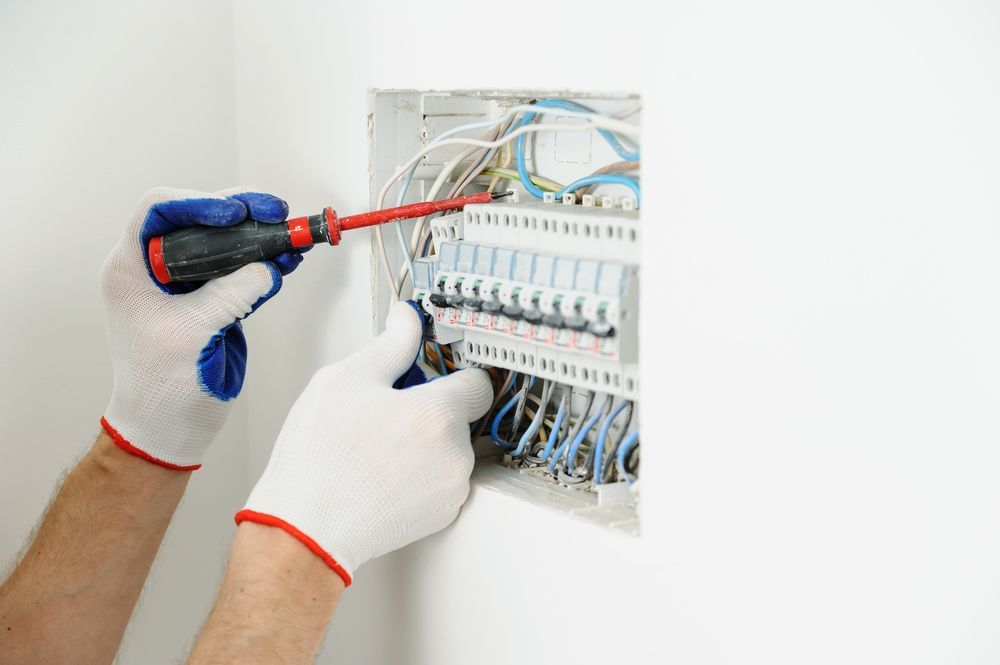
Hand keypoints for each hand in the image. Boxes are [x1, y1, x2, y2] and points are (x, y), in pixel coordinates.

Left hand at [101, 187, 300, 469]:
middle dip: (240, 214)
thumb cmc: (160, 388)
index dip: (196, 203)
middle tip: (273, 213)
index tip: (232, 215)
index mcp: (131, 270)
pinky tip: (287, 259)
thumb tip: (267, 268)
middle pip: (199, 221)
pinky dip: (266, 263)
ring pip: (224, 243)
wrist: (167, 428)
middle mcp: (157, 270)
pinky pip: (240, 270)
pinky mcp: (213, 301)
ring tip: (289, 237)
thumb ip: (229, 296)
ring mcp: (187, 285)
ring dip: (259, 237)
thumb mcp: (192, 335)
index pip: (158, 212)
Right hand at [236, 302, 493, 585]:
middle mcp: (456, 455)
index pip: (477, 381)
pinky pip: (441, 480)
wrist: (307, 529)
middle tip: (386, 413)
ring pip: (450, 449)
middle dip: (430, 410)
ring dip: (426, 443)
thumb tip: (408, 320)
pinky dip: (421, 474)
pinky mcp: (442, 516)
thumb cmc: (319, 459)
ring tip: (378, 448)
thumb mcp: (345, 380)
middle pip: (460, 416)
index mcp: (439, 415)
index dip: (453, 373)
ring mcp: (452, 489)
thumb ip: (390, 345)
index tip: (431, 374)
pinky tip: (383, 474)